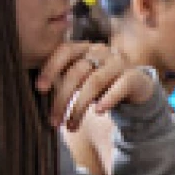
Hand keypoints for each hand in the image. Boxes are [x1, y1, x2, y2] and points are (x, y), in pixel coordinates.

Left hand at [35, 42, 155, 130]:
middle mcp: (101, 51)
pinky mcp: (134, 77)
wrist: (137, 87)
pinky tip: (98, 112)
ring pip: (94, 83)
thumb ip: (64, 80)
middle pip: (77, 72)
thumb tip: (37, 96)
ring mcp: (118, 63)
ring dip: (79, 107)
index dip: (51, 68)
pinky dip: (107, 100)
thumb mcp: (82, 79)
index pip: (64, 51)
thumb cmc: (102, 85)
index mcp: (85, 48)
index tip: (40, 88)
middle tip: (54, 121)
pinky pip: (119, 88)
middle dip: (62, 99)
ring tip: (71, 126)